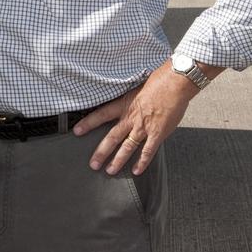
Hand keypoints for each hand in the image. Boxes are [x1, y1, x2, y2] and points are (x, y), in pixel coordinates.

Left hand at [72, 67, 203, 176]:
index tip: (77, 131)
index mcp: (124, 104)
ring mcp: (144, 127)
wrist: (175, 83)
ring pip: (127, 147)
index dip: (88, 123)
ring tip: (110, 171)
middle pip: (112, 137)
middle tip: (93, 164)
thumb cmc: (158, 81)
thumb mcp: (136, 86)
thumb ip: (130, 99)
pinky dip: (142, 162)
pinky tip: (136, 171)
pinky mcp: (158, 134)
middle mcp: (131, 118)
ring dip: (118, 160)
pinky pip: (148, 151)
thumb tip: (126, 104)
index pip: (101, 115)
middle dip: (101, 152)